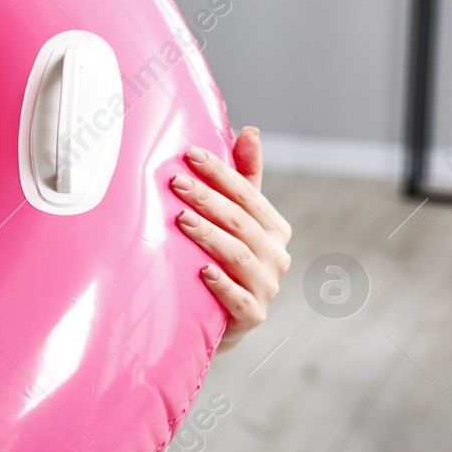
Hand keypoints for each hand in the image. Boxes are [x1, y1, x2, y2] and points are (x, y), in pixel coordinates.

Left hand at [169, 126, 292, 352]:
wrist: (215, 320)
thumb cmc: (223, 260)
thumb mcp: (234, 219)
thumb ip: (243, 178)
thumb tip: (250, 130)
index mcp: (273, 229)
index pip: (247, 193)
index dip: (219, 172)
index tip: (189, 154)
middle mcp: (276, 256)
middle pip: (240, 221)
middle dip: (207, 199)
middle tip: (176, 182)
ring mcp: (266, 287)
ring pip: (238, 255)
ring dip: (209, 235)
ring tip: (180, 218)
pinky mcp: (253, 317)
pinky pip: (239, 299)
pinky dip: (221, 284)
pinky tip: (201, 271)